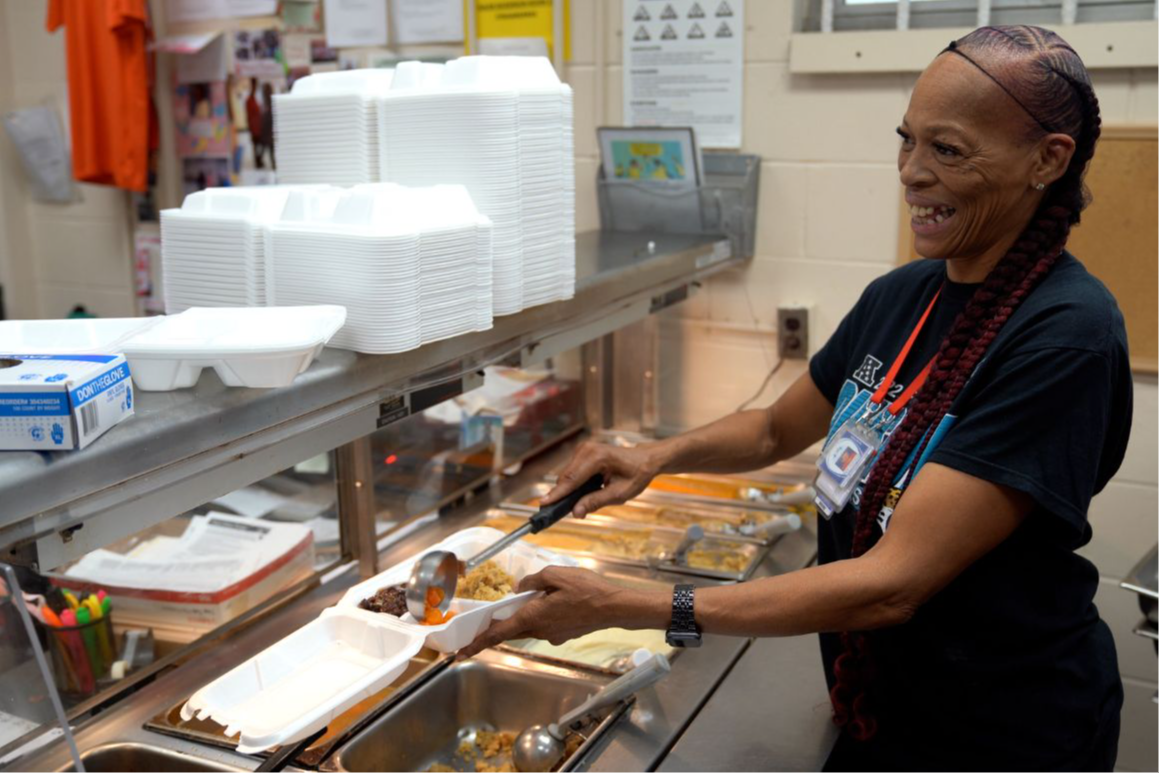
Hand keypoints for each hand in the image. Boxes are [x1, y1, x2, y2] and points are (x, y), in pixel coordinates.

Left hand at [456, 566, 665, 658]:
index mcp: (533, 617)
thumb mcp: (556, 574)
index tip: (460, 653)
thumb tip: (520, 586)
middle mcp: (539, 630)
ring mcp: (552, 635)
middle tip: (481, 626)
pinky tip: (550, 601)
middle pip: (510, 631)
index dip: (477, 643)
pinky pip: (543, 625)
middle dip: (495, 629)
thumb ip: (533, 579)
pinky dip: (539, 616)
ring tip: (527, 600)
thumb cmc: (587, 589)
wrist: (615, 607)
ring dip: (521, 618)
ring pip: (528, 627)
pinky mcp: (563, 634)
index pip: (498, 633)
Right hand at [542, 441, 661, 517]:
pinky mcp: (582, 453)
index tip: (543, 503)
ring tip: (573, 506)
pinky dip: (573, 485)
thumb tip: (575, 512)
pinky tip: (579, 495)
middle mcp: (587, 449)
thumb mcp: (620, 493)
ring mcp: (583, 449)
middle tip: (556, 514)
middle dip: (562, 496)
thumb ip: (596, 502)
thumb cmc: (636, 474)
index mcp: (598, 457)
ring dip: (568, 491)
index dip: (557, 493)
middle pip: (566, 478)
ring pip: (567, 476)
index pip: (572, 479)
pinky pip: (571, 472)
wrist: (644, 459)